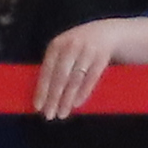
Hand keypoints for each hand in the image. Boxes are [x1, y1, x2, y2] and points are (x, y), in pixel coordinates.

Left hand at [33, 15, 147, 119]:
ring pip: (75, 79)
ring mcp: (87, 50)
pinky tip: (76, 104)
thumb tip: (42, 94)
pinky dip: (83, 91)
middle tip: (49, 115)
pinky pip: (91, 77)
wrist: (110, 32)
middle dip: (53, 98)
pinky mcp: (102, 56)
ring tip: (62, 113)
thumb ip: (55, 66)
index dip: (42, 90)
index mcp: (57, 45)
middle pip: (60, 76)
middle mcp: (71, 46)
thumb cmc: (81, 47)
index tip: (37, 106)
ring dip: (67, 98)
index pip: (47, 71)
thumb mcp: (65, 50)